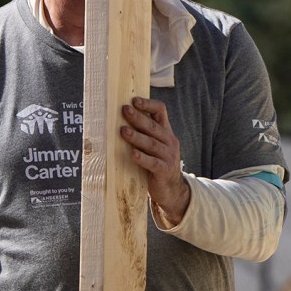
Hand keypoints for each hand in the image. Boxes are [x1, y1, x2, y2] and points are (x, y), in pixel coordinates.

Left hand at [121, 98, 189, 224]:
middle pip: (154, 127)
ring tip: (123, 131)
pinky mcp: (164, 171)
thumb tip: (118, 119)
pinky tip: (132, 154)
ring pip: (152, 144)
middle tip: (125, 110)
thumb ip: (143, 134)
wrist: (171, 189)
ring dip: (137, 137)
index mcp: (166, 132)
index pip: (161, 111)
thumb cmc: (156, 164)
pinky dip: (142, 158)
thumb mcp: (154, 146)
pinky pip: (153, 163)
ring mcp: (169, 156)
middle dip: (139, 118)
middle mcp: (170, 141)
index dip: (148, 104)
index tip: (134, 100)